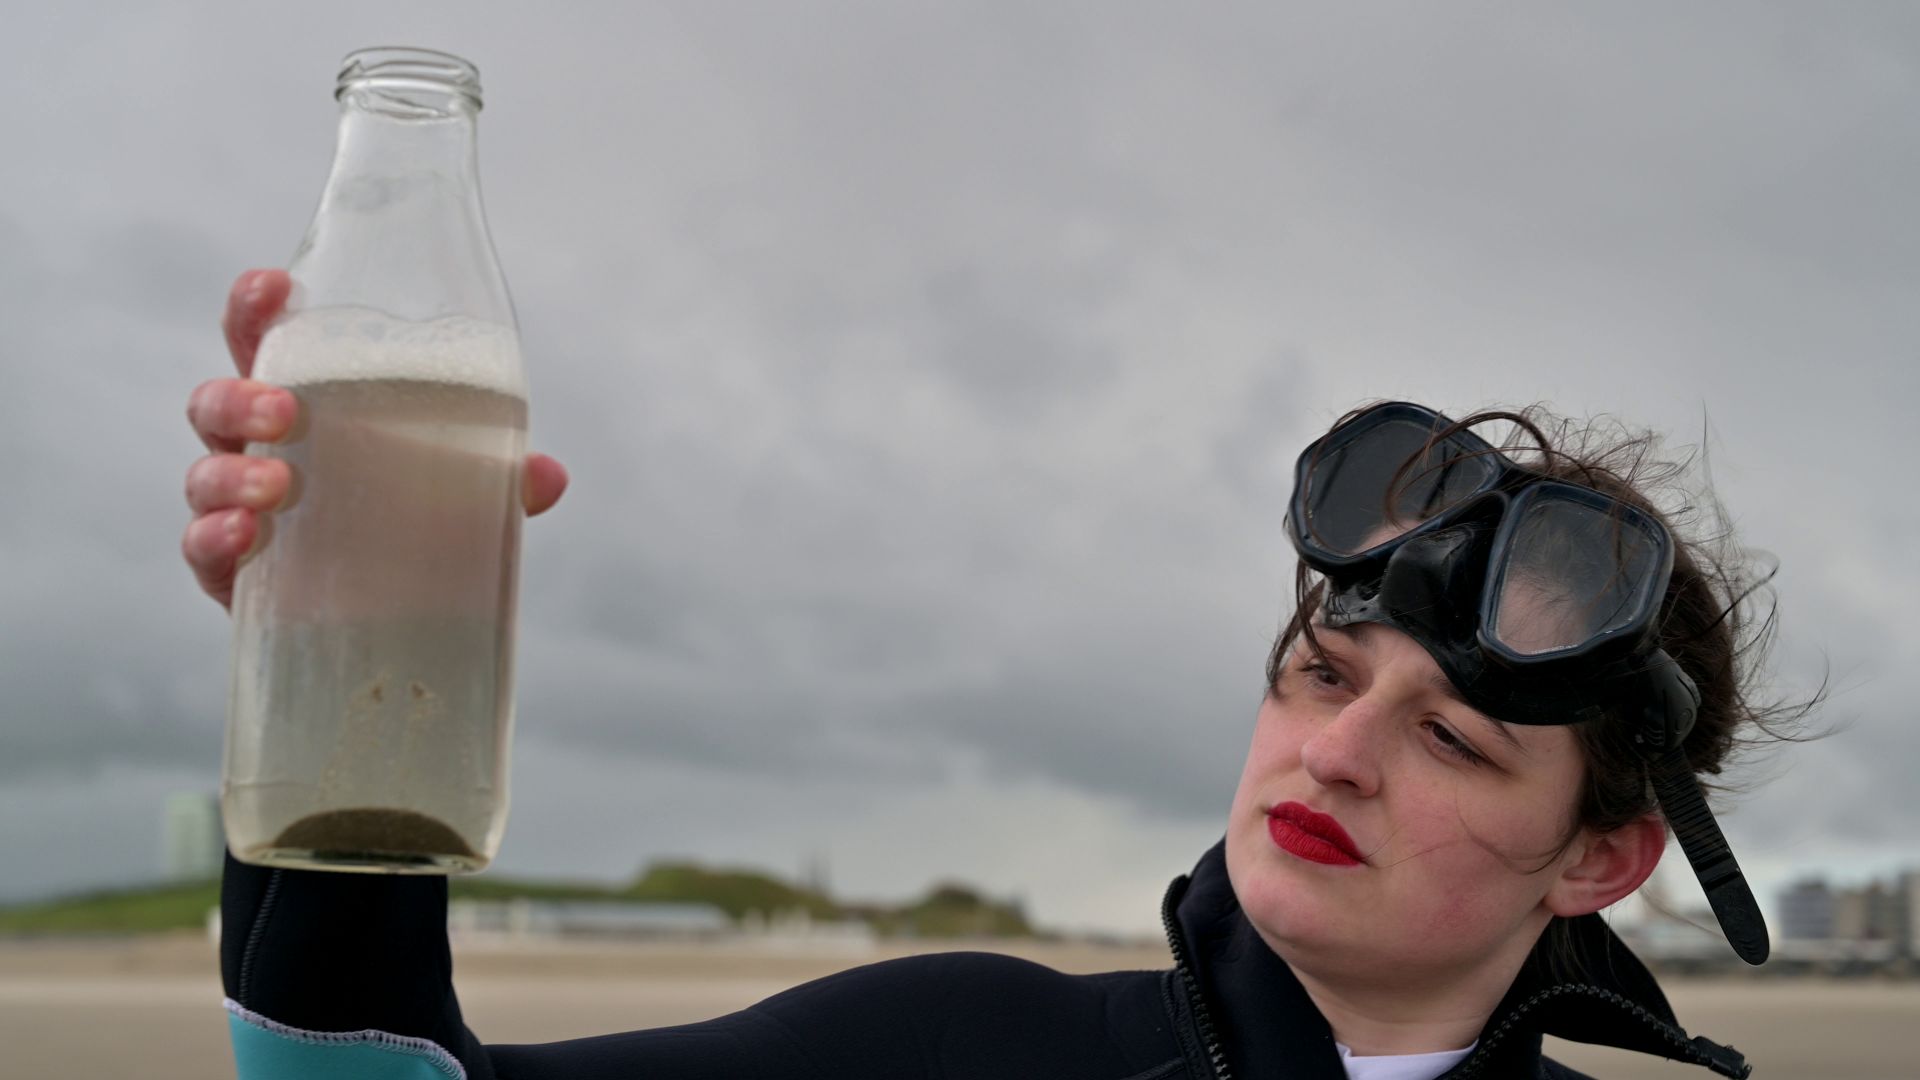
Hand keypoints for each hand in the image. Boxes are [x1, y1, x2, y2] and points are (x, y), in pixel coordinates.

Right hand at [182, 268, 569, 609]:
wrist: (391, 627)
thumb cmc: (412, 526)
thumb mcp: (462, 495)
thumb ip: (498, 478)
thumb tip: (547, 475)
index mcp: (307, 407)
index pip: (264, 343)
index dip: (254, 308)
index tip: (275, 286)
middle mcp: (258, 451)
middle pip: (216, 402)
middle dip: (239, 397)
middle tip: (285, 411)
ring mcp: (238, 511)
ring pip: (203, 475)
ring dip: (231, 474)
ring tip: (277, 485)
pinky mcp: (233, 576)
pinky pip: (201, 550)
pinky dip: (215, 538)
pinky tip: (245, 536)